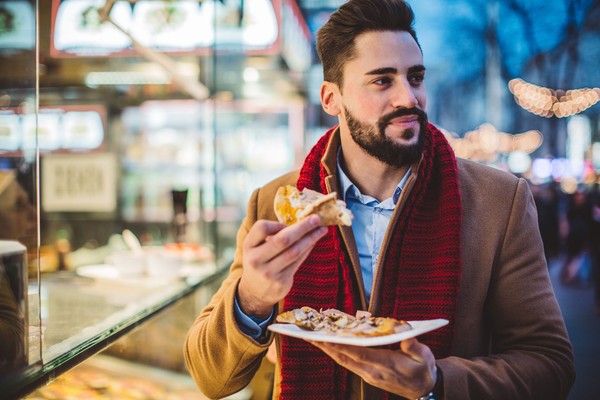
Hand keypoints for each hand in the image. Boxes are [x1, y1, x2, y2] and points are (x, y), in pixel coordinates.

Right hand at [237, 215, 327, 318]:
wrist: (254, 292)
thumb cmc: (259, 262)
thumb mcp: (256, 247)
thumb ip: (270, 235)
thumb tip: (300, 221)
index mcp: (248, 246)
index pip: (261, 228)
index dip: (277, 223)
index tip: (288, 223)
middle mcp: (256, 259)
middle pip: (282, 240)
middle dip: (302, 227)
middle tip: (317, 218)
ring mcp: (268, 273)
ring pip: (294, 252)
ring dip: (310, 239)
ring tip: (322, 230)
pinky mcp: (281, 282)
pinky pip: (298, 262)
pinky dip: (307, 249)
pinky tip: (314, 242)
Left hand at [308, 338, 436, 398]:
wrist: (424, 389)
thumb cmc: (423, 369)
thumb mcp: (424, 356)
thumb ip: (414, 345)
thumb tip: (404, 331)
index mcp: (386, 365)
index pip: (360, 354)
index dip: (343, 346)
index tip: (327, 338)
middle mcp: (373, 372)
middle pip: (345, 358)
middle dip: (326, 346)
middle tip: (309, 335)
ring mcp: (368, 374)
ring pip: (343, 361)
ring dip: (327, 349)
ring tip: (312, 337)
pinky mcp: (367, 374)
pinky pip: (348, 362)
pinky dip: (336, 352)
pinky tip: (328, 344)